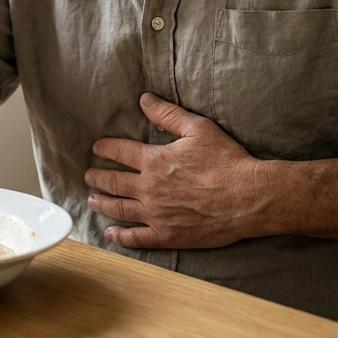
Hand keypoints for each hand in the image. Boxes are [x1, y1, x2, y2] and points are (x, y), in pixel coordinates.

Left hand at [85, 93, 266, 248]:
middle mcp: (149, 189)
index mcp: (154, 161)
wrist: (249, 197)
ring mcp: (157, 215)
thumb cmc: (226, 161)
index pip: (120, 152)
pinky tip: (111, 232)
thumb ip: (168, 114)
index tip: (97, 148)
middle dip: (97, 177)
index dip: (105, 148)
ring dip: (102, 203)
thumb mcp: (198, 128)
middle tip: (88, 176)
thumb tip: (144, 100)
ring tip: (92, 200)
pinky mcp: (168, 236)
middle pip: (113, 182)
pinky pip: (137, 237)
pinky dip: (121, 235)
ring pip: (119, 209)